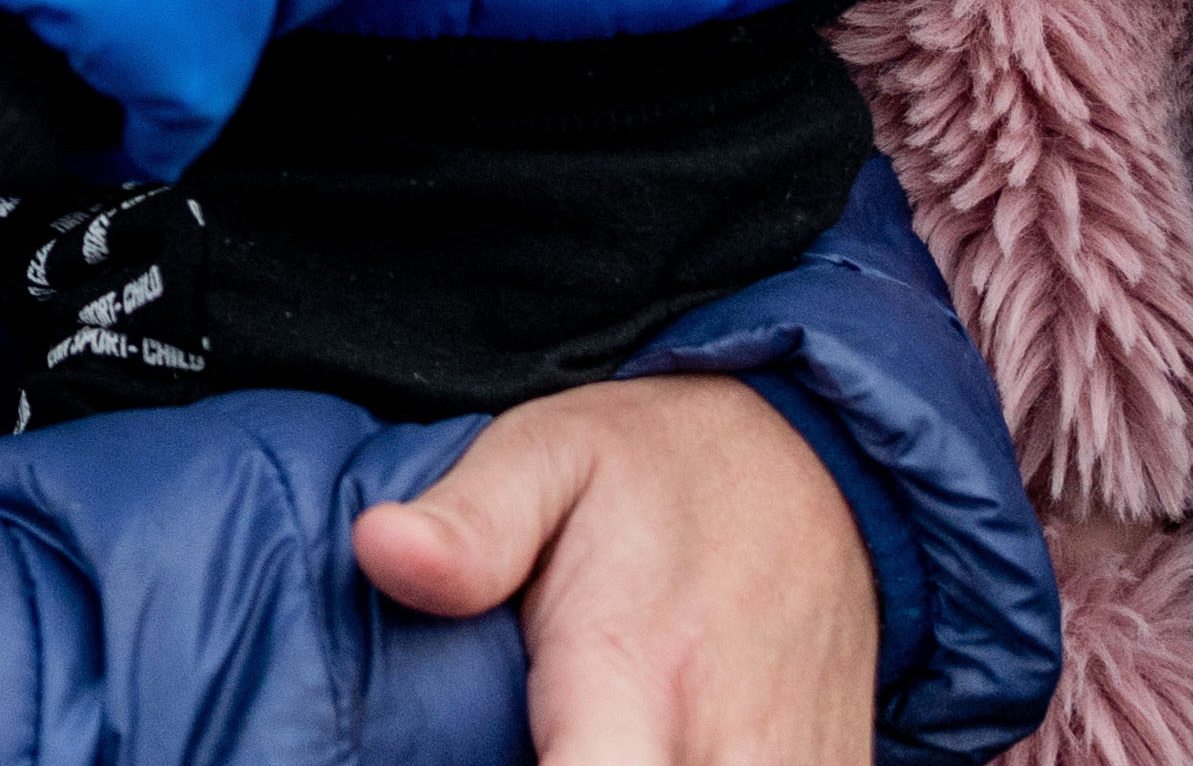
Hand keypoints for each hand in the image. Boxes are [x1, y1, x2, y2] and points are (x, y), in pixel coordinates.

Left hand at [351, 373, 875, 765]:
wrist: (815, 459)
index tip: (485, 745)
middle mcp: (724, 748)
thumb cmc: (658, 466)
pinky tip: (630, 742)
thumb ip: (469, 523)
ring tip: (570, 732)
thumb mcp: (547, 456)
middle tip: (519, 730)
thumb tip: (378, 550)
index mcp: (634, 674)